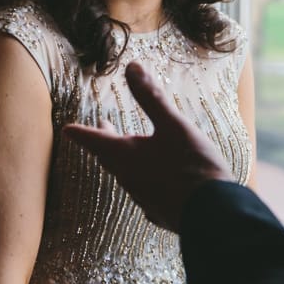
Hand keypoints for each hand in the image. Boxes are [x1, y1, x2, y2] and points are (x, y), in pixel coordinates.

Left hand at [62, 61, 234, 231]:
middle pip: (110, 158)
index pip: (96, 141)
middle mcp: (130, 180)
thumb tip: (131, 67)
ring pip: (128, 175)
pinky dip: (144, 176)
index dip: (81, 132)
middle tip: (100, 129)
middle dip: (104, 141)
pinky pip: (146, 190)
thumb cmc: (193, 167)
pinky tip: (156, 178)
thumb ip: (151, 97)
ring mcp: (146, 199)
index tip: (67, 129)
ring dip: (124, 158)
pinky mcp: (162, 212)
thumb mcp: (173, 125)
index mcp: (126, 158)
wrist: (216, 216)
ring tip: (129, 148)